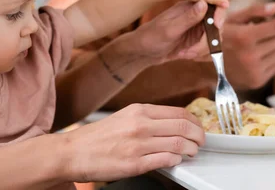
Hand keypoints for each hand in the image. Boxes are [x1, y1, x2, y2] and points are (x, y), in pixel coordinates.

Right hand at [64, 104, 204, 182]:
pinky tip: (175, 161)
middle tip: (200, 141)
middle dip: (198, 135)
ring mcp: (138, 145)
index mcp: (139, 111)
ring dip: (191, 150)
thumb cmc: (97, 137)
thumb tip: (172, 124)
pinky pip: (166, 160)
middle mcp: (140, 125)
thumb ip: (147, 119)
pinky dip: (176, 161)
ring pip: (179, 144)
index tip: (198, 127)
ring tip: (191, 152)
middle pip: (183, 127)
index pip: (178, 113)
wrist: (73, 152)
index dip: (194, 122)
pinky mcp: (134, 164)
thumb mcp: (124, 118)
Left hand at [122, 0, 226, 63]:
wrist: (143, 52)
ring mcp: (197, 29)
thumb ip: (188, 18)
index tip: (216, 27)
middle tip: (190, 52)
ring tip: (184, 54)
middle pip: (217, 26)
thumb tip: (204, 3)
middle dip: (206, 42)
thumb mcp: (169, 29)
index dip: (220, 16)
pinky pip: (209, 49)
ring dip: (202, 51)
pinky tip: (188, 56)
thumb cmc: (151, 37)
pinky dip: (202, 56)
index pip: (214, 6)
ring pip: (214, 40)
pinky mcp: (197, 41)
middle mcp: (196, 16)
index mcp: (190, 7)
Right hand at [221, 2, 274, 89]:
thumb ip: (256, 11)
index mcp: (244, 37)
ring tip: (258, 46)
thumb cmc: (222, 37)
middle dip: (274, 34)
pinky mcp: (257, 81)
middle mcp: (250, 55)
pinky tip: (257, 57)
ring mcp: (254, 70)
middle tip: (262, 33)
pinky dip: (270, 60)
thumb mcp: (233, 20)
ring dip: (273, 47)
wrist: (207, 65)